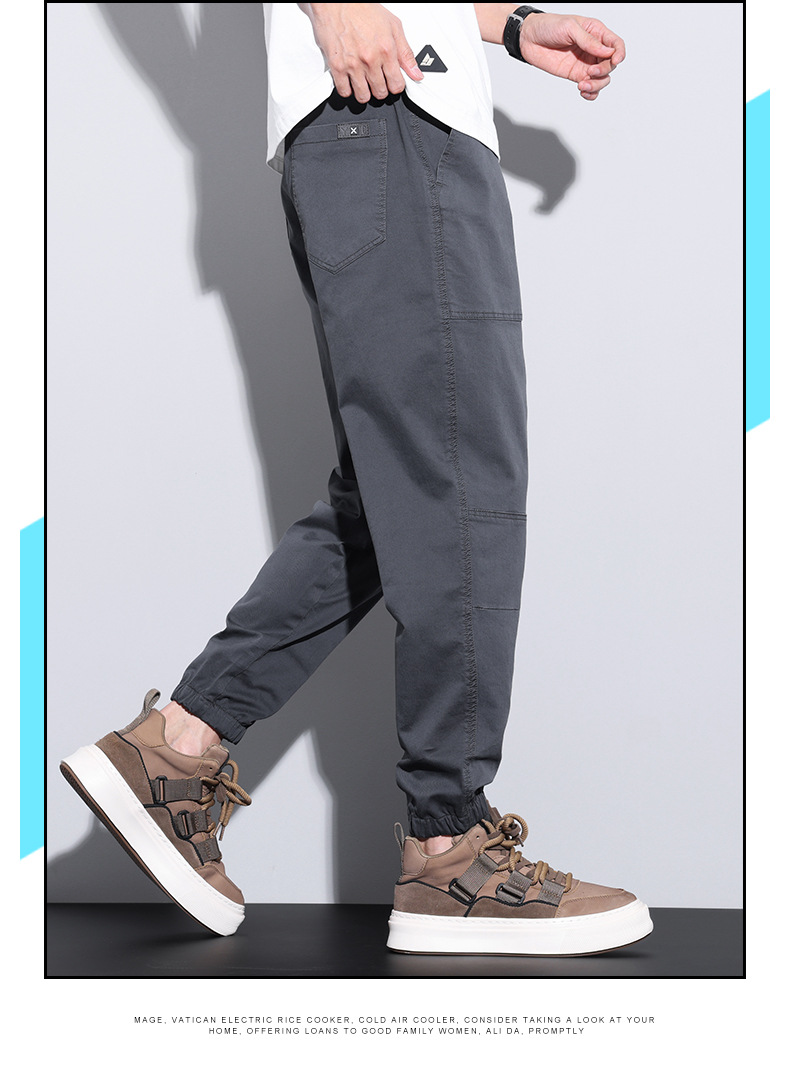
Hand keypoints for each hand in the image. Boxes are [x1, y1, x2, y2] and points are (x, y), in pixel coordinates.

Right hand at [304, 3, 422, 102]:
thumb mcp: (393, 26)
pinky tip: (350, 80)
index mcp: (386, 50)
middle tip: (378, 79)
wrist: (336, 1)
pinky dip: (348, 90)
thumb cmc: (362, 9)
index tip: (393, 82)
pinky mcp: (337, 66)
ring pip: (363, 96)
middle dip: (381, 88)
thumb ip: (406, 53)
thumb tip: (416, 73)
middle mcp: (370, 59)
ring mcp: (353, 65)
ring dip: (365, 92)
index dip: (396, 85)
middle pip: (380, 93)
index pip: (397, 85)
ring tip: (364, 81)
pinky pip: (344, 91)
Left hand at [519, 13, 625, 99]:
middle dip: (604, 71)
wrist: (528, 38)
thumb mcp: (570, 28)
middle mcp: (593, 49)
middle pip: (610, 64)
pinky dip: (591, 93)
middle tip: (589, 72)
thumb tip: (607, 52)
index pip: (616, 44)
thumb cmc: (548, 26)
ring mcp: (585, 63)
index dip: (619, 53)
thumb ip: (589, 41)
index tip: (614, 60)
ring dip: (597, 85)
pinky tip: (583, 91)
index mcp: (596, 32)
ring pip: (602, 78)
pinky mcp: (575, 75)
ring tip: (582, 85)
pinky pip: (590, 87)